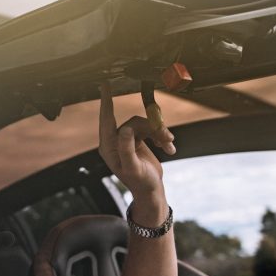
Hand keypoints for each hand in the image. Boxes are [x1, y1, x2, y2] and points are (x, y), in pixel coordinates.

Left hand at [98, 85, 175, 200]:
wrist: (151, 190)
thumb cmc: (141, 183)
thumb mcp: (133, 168)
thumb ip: (127, 149)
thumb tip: (125, 129)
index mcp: (108, 147)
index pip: (106, 119)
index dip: (106, 101)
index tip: (105, 84)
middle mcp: (115, 141)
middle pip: (134, 122)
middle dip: (153, 128)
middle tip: (168, 137)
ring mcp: (126, 140)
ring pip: (145, 124)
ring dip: (159, 133)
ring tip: (170, 144)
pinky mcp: (137, 140)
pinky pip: (150, 129)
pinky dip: (161, 136)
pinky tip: (169, 147)